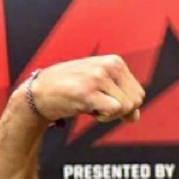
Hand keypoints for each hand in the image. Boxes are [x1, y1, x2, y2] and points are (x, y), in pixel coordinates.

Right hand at [29, 55, 144, 122]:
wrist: (38, 92)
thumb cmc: (71, 90)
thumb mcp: (102, 88)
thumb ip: (121, 98)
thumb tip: (135, 116)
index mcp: (115, 61)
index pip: (139, 93)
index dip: (125, 104)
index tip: (104, 99)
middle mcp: (109, 65)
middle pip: (137, 101)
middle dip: (120, 110)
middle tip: (97, 103)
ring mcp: (98, 77)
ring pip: (127, 107)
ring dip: (109, 114)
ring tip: (90, 103)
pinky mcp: (88, 91)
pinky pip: (115, 111)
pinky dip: (104, 117)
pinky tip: (87, 109)